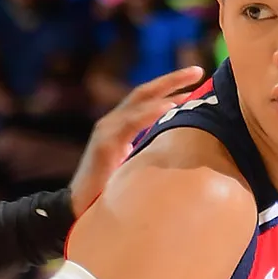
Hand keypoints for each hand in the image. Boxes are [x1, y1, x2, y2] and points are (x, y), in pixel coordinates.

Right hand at [69, 66, 204, 214]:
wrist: (80, 208)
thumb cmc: (110, 189)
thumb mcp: (134, 163)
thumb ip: (147, 149)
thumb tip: (177, 147)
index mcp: (120, 125)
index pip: (147, 98)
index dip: (170, 87)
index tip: (195, 78)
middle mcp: (112, 122)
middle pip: (145, 92)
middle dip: (172, 79)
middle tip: (198, 70)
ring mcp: (107, 130)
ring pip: (139, 101)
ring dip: (166, 91)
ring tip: (190, 85)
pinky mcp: (106, 144)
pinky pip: (131, 123)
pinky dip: (150, 113)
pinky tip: (168, 107)